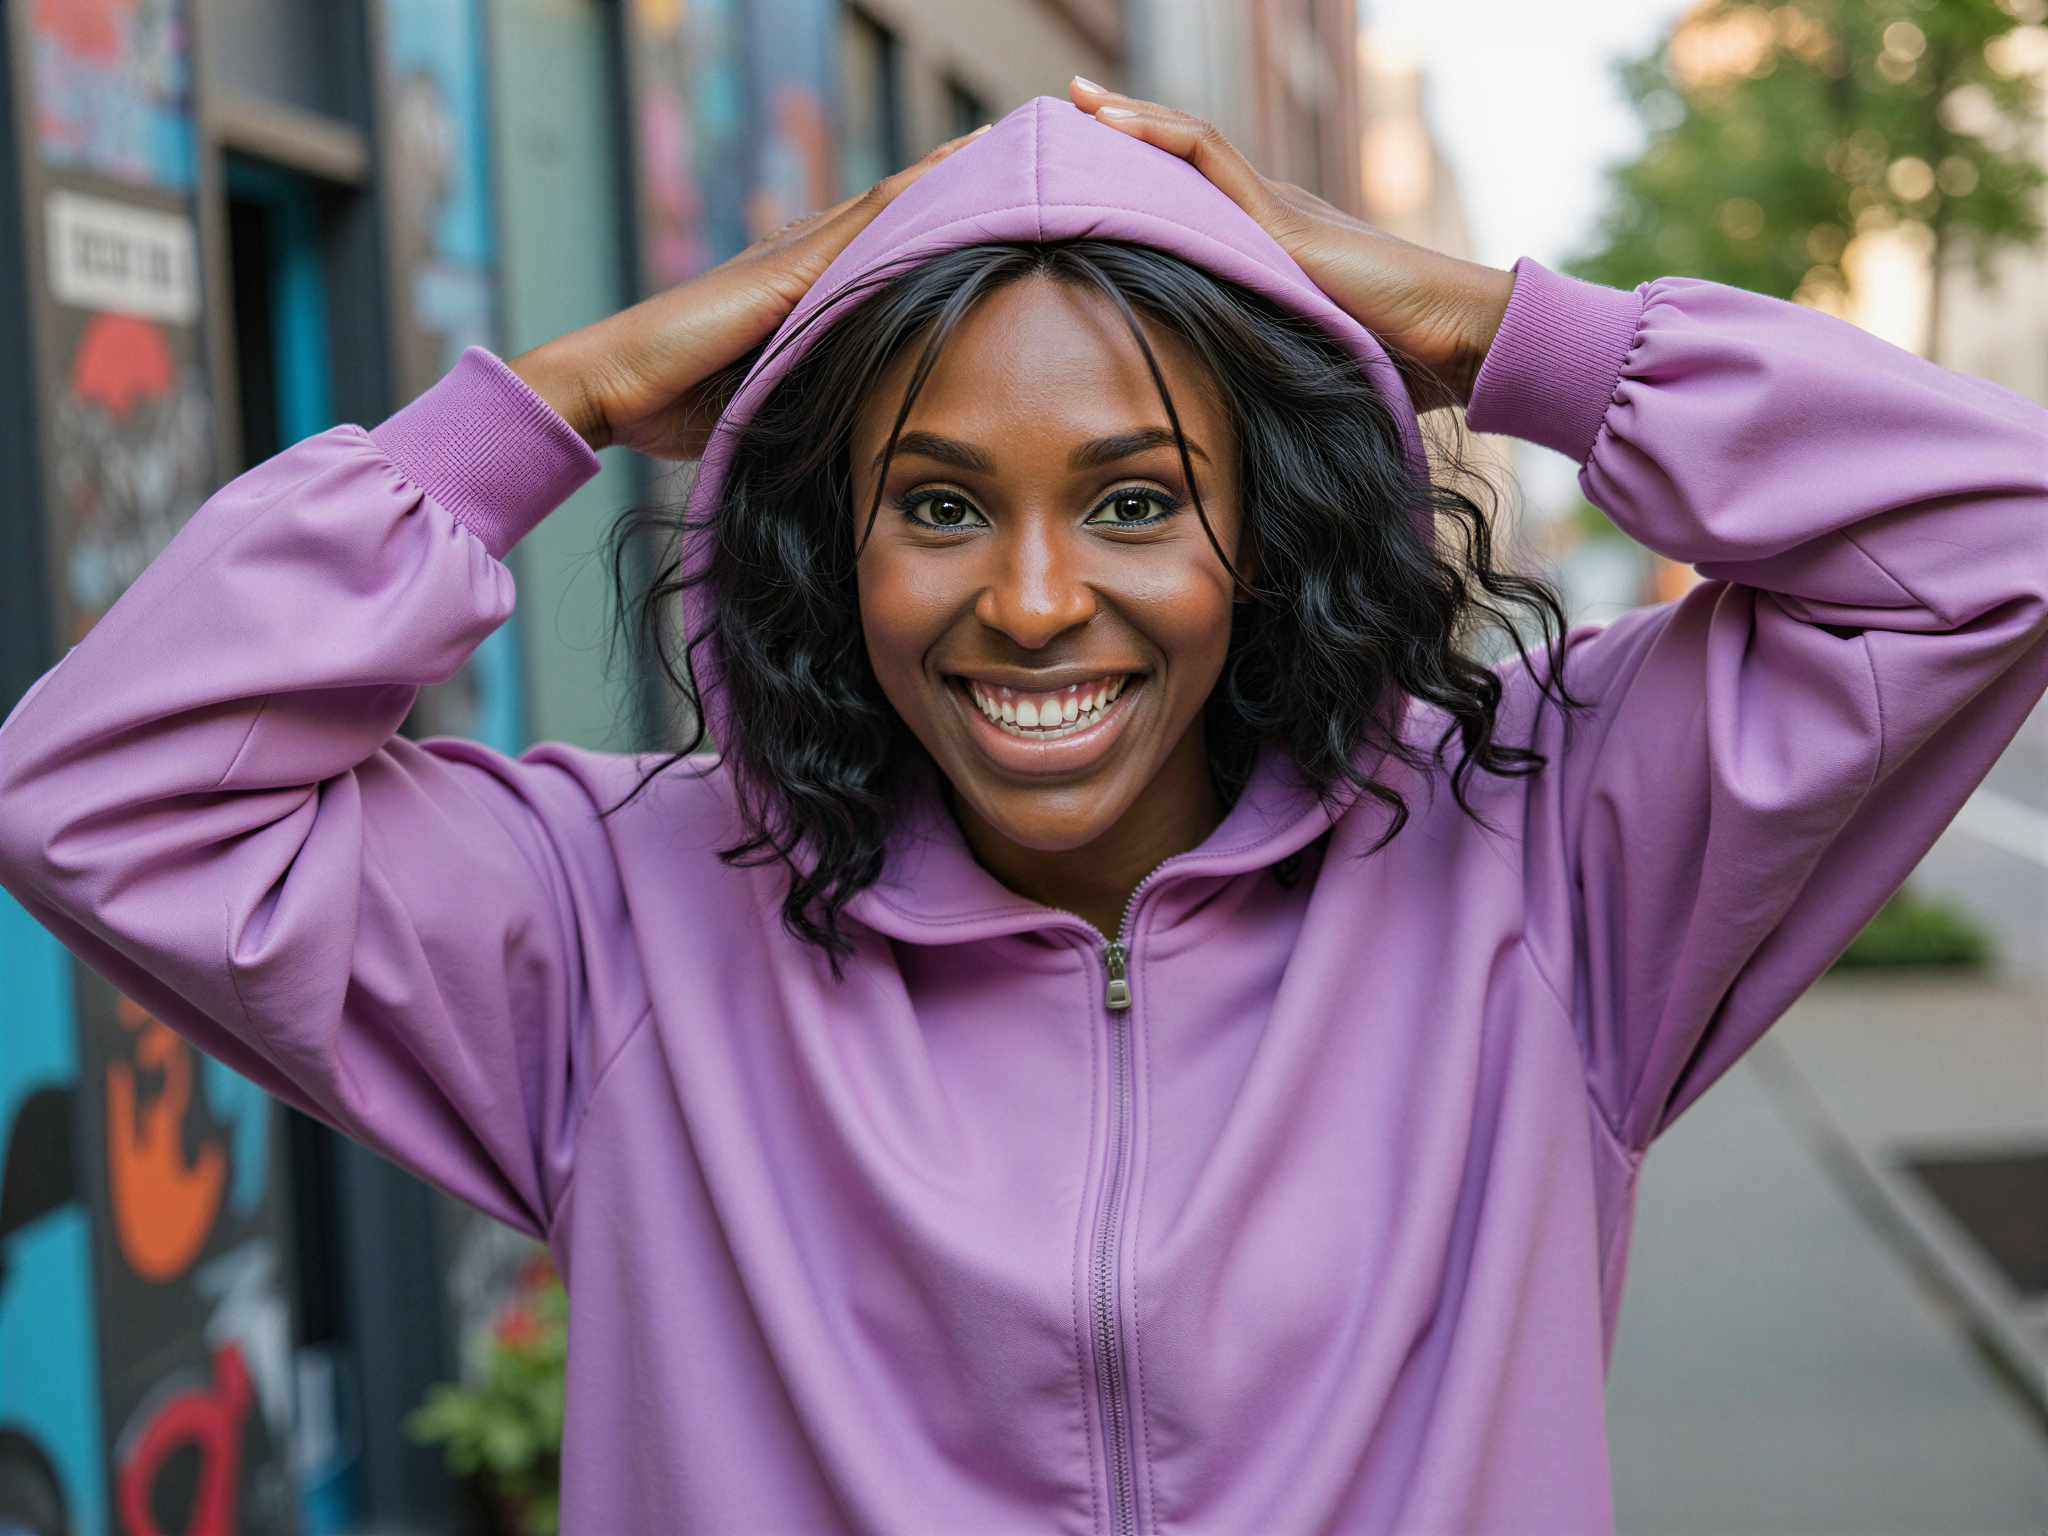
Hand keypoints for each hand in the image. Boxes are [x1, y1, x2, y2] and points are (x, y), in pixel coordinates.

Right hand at [510, 128, 989, 457]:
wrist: (617, 387)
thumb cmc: (682, 405)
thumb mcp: (775, 396)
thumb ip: (819, 388)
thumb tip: (868, 424)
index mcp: (806, 287)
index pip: (889, 239)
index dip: (943, 213)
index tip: (1003, 198)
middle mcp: (805, 256)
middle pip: (901, 206)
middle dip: (962, 176)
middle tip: (1026, 143)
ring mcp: (796, 255)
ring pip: (893, 200)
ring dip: (953, 169)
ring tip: (1014, 139)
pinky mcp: (789, 269)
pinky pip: (868, 221)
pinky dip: (919, 192)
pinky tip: (965, 168)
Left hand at [1067, 80, 1513, 404]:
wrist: (1455, 344)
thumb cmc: (1392, 368)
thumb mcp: (1295, 367)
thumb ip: (1255, 369)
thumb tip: (1204, 422)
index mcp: (1261, 247)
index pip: (1181, 198)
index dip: (1129, 180)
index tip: (1070, 178)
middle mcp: (1263, 216)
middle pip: (1173, 161)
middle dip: (1114, 138)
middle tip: (1053, 122)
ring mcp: (1273, 210)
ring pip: (1183, 144)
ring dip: (1123, 119)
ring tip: (1071, 102)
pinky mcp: (1282, 218)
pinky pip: (1209, 156)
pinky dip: (1156, 135)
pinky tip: (1107, 120)